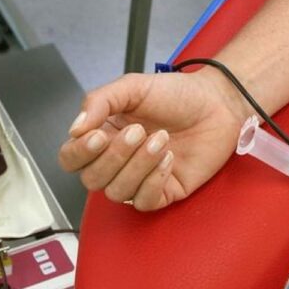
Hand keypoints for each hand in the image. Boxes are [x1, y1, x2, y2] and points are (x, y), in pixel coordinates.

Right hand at [58, 69, 250, 210]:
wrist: (217, 102)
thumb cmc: (176, 94)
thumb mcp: (132, 87)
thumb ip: (99, 101)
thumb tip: (75, 129)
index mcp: (103, 135)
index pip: (71, 158)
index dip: (79, 153)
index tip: (98, 135)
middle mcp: (117, 160)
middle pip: (92, 180)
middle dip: (114, 157)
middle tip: (139, 130)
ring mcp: (139, 179)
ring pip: (117, 192)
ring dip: (138, 166)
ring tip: (162, 139)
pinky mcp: (164, 192)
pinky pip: (144, 202)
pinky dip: (154, 181)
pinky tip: (169, 159)